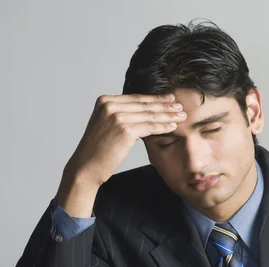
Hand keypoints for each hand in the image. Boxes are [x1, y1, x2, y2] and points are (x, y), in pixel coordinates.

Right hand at [55, 94, 185, 216]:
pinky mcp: (125, 130)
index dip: (155, 98)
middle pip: (144, 105)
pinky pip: (150, 127)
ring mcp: (116, 117)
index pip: (136, 99)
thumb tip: (143, 111)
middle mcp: (110, 105)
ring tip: (182, 116)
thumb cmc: (99, 150)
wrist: (86, 166)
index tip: (170, 98)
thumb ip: (121, 115)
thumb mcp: (107, 125)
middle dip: (165, 105)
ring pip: (149, 115)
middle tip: (180, 105)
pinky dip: (163, 126)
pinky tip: (173, 126)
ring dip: (168, 115)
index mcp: (105, 101)